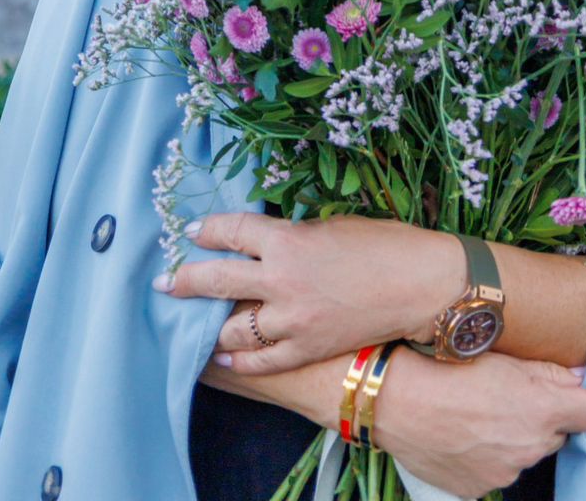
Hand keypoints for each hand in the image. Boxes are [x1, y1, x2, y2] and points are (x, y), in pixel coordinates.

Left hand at [158, 211, 464, 373]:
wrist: (419, 284)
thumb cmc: (382, 243)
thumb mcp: (331, 226)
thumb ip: (292, 235)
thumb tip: (266, 241)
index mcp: (287, 240)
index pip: (232, 232)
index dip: (207, 230)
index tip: (192, 233)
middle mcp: (281, 280)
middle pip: (216, 280)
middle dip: (185, 280)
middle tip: (165, 282)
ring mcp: (291, 320)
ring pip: (233, 328)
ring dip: (211, 326)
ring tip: (197, 323)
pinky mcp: (305, 349)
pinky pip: (262, 360)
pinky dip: (240, 360)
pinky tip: (226, 358)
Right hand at [373, 347, 585, 497]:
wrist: (399, 401)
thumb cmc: (451, 368)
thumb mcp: (505, 357)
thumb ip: (549, 371)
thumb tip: (578, 378)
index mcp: (543, 411)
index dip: (580, 400)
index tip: (566, 393)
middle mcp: (531, 448)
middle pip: (556, 434)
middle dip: (543, 419)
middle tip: (509, 399)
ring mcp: (506, 472)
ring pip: (525, 454)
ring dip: (513, 440)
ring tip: (479, 416)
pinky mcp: (479, 489)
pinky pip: (497, 472)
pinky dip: (487, 457)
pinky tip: (464, 437)